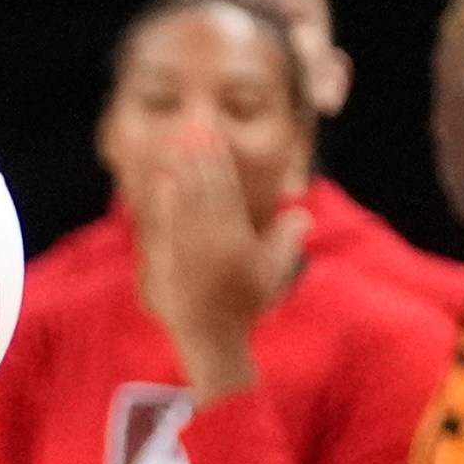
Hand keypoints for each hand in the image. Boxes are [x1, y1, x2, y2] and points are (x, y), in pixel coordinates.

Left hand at [136, 125, 306, 400]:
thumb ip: (286, 241)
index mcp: (236, 244)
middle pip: (203, 192)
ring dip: (180, 171)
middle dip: (198, 158)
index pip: (226, 194)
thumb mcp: (272, 273)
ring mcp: (183, 252)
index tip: (214, 139)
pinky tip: (162, 179)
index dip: (219, 164)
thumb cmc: (245, 304)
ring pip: (182, 203)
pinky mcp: (164, 260)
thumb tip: (302, 213)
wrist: (209, 335)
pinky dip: (162, 199)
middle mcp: (209, 245)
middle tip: (194, 128)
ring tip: (177, 144)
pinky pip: (163, 223)